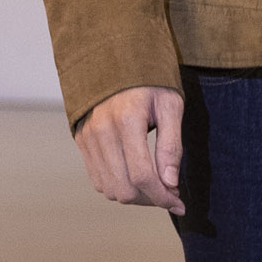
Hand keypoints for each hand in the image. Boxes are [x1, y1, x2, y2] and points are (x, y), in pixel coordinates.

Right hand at [74, 85, 184, 214]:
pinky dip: (118, 186)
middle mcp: (102, 131)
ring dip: (135, 196)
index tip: (179, 202)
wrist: (116, 59)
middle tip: (170, 192)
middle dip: (151, 199)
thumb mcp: (171, 106)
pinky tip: (136, 178)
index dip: (162, 197)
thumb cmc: (150, 81)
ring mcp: (88, 138)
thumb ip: (171, 145)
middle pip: (124, 189)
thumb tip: (170, 183)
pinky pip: (97, 179)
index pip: (142, 176)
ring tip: (155, 185)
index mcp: (126, 120)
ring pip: (109, 189)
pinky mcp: (82, 141)